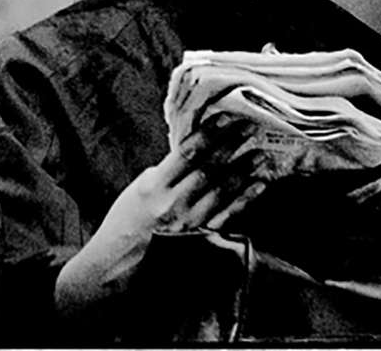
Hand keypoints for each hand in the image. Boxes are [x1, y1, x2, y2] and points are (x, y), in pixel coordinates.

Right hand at [54, 133, 263, 314]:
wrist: (120, 263)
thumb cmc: (128, 221)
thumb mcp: (140, 188)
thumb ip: (166, 170)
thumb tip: (193, 150)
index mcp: (155, 186)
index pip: (188, 153)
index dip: (209, 133)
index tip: (226, 117)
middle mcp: (174, 204)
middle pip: (209, 168)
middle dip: (231, 146)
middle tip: (249, 127)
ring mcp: (190, 223)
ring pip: (223, 190)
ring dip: (244, 170)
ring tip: (260, 153)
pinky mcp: (200, 238)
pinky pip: (228, 215)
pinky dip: (245, 199)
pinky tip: (258, 185)